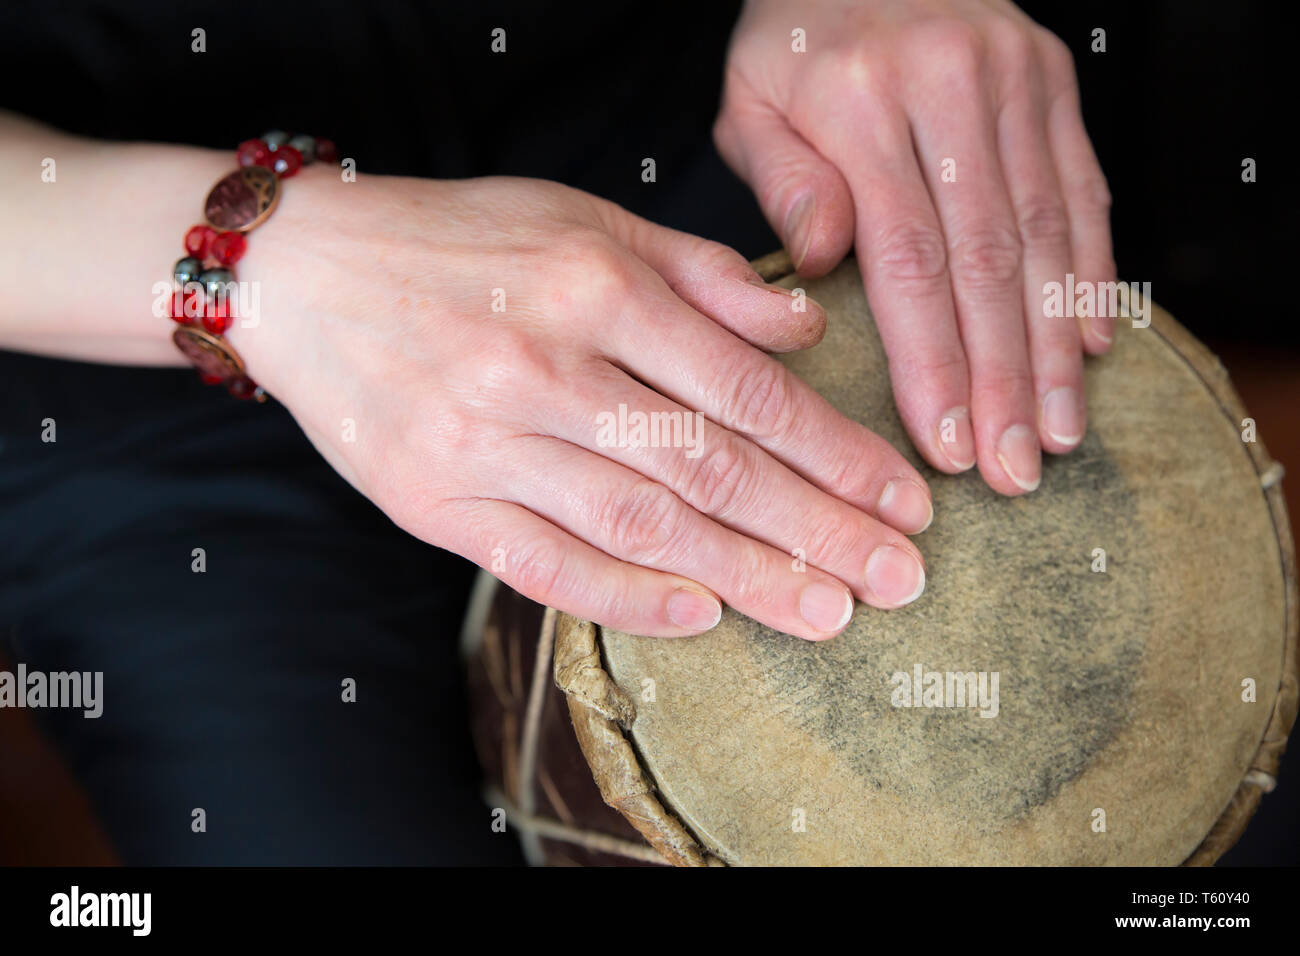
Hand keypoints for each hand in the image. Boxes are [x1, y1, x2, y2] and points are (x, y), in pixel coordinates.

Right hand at [235, 173, 932, 639]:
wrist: (306, 273)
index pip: (745, 390)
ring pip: (638, 523)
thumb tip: (803, 335)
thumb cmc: (461, 243)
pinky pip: (543, 564)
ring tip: (826, 613)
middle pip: (710, 467)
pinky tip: (700, 615)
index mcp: (597, 287)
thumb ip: (702, 274)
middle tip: (898, 580)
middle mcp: (546, 366)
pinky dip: (625, 595)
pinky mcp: (434, 500)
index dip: (835, 453)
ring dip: (744, 575)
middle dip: (817, 530)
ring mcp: (485, 441)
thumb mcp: (586, 219)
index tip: (902, 500)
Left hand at [715, 0, 1116, 494]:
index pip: (908, 258)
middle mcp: (952, 87)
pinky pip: (1082, 187)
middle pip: (988, 261)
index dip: (933, 361)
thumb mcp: (753, 97)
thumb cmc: (796, 40)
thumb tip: (822, 265)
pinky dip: (1090, 272)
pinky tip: (1092, 347)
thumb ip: (783, 182)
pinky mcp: (1054, 82)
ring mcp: (1016, 81)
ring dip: (1056, 345)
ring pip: (1046, 234)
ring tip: (1058, 433)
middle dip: (1004, 379)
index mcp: (863, 100)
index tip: (946, 443)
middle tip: (1012, 470)